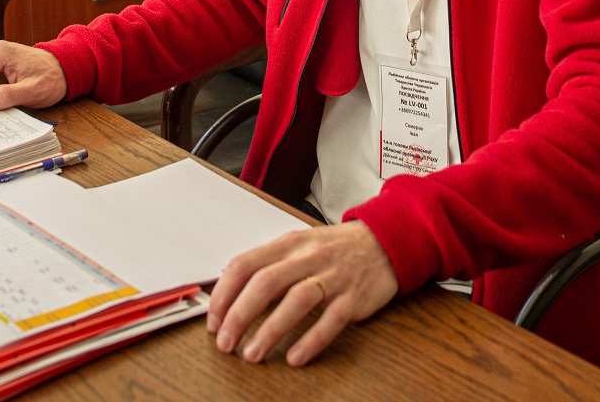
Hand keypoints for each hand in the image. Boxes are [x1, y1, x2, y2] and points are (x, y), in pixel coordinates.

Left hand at [206, 221, 397, 365]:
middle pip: (265, 283)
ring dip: (270, 330)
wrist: (385, 241)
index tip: (214, 322)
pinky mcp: (354, 297)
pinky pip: (331, 320)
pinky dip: (311, 340)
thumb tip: (231, 297)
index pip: (244, 264)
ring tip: (252, 354)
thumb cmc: (335, 248)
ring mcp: (333, 276)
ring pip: (297, 300)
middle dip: (239, 315)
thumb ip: (269, 266)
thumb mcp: (298, 247)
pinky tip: (295, 358)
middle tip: (225, 343)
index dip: (224, 294)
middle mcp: (308, 257)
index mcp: (288, 244)